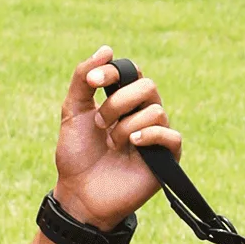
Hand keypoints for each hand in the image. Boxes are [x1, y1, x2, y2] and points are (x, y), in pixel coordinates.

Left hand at [52, 46, 182, 231]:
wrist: (79, 194)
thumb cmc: (76, 156)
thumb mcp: (73, 112)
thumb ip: (83, 79)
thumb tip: (107, 49)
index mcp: (122, 102)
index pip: (131, 72)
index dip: (114, 72)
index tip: (94, 82)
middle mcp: (142, 115)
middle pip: (147, 86)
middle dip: (119, 102)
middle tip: (99, 123)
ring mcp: (155, 136)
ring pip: (156, 110)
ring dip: (126, 125)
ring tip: (111, 144)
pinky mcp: (166, 158)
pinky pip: (171, 135)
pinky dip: (150, 135)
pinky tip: (133, 143)